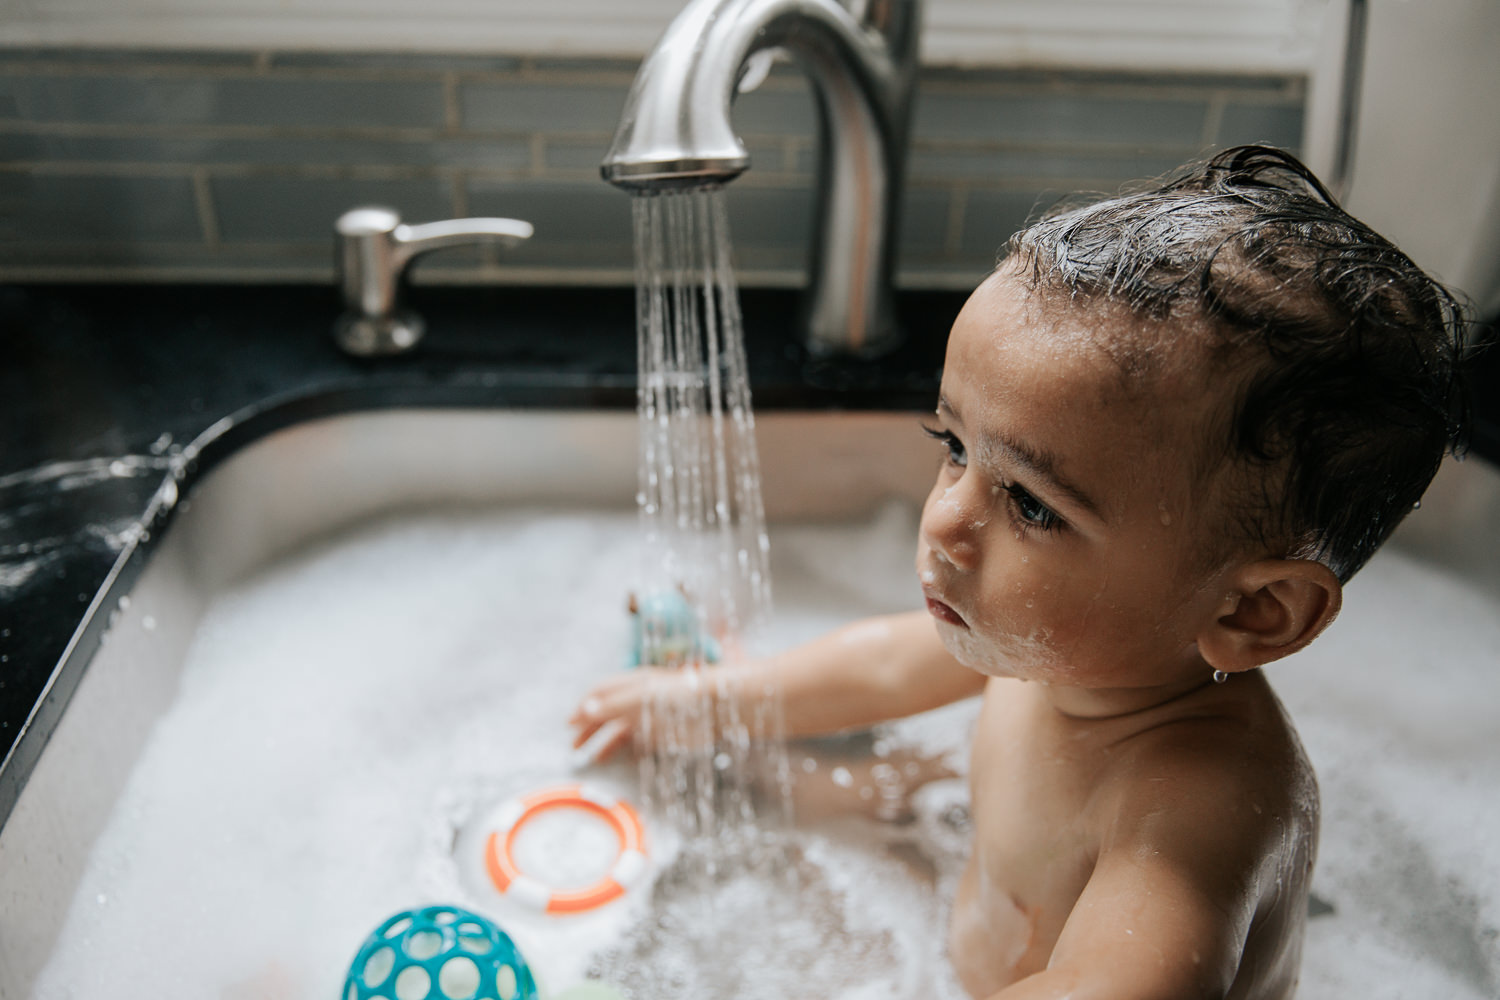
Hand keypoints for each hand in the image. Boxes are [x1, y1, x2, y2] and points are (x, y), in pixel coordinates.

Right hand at [569, 667, 715, 763]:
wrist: (716, 706)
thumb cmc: (678, 694)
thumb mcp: (641, 697)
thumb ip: (613, 704)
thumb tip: (586, 709)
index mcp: (632, 684)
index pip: (601, 693)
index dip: (584, 706)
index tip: (569, 723)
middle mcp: (639, 700)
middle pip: (608, 714)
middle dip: (590, 728)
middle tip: (574, 746)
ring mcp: (651, 717)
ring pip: (623, 731)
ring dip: (607, 743)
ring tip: (594, 759)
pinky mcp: (664, 733)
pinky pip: (641, 743)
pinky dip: (629, 751)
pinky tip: (622, 761)